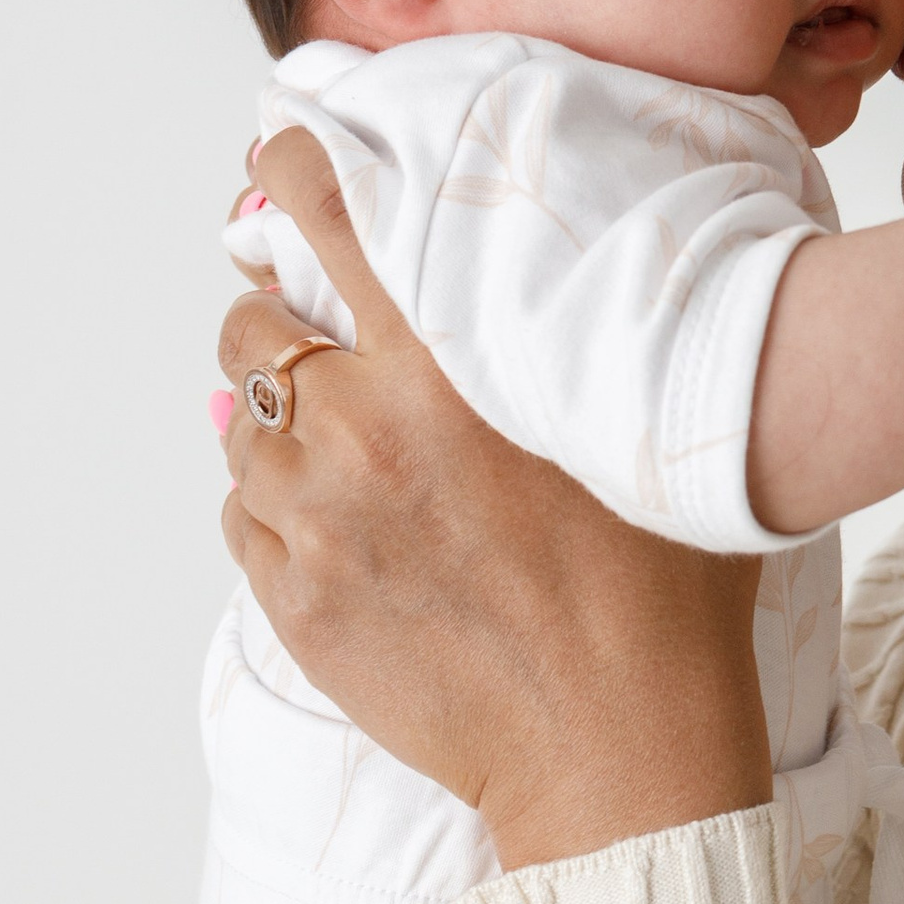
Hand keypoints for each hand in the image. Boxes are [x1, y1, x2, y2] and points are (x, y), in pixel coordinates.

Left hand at [219, 130, 771, 869]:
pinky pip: (242, 521)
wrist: (617, 750)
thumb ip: (571, 340)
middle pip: (252, 327)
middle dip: (278, 321)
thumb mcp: (638, 425)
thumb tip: (535, 277)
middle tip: (322, 339)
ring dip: (282, 426)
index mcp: (449, 362)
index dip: (294, 171)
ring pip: (241, 429)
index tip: (282, 154)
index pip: (332, 217)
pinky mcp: (294, 598)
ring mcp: (315, 517)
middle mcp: (362, 425)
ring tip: (352, 456)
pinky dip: (278, 511)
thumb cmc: (662, 590)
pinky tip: (349, 531)